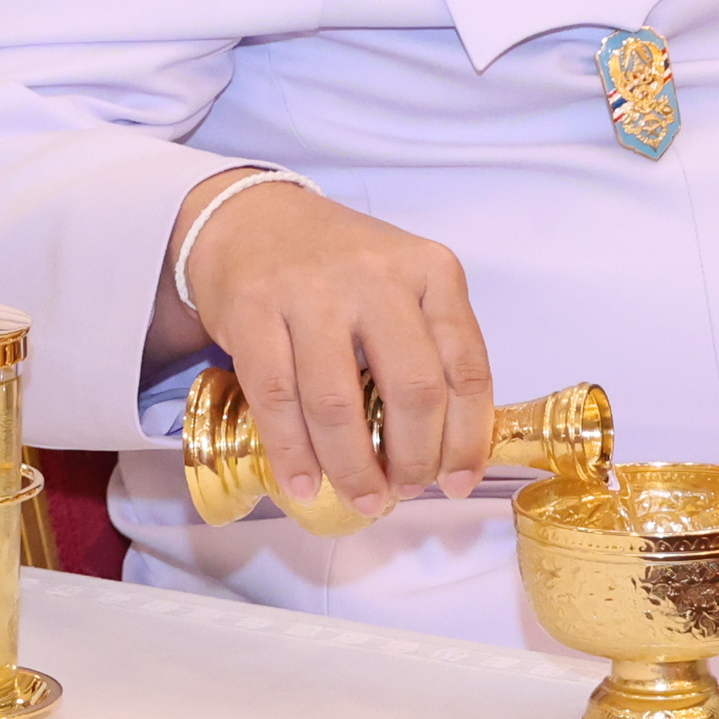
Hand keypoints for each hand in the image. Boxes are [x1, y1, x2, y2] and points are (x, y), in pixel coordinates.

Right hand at [150, 173, 497, 520]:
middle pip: (412, 390)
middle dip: (413, 460)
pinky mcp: (254, 310)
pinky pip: (276, 398)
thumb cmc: (342, 267)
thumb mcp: (406, 285)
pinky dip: (293, 453)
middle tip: (404, 491)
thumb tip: (449, 452)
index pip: (466, 368)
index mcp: (432, 271)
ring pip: (338, 403)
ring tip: (363, 500)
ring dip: (353, 468)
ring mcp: (312, 291)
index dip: (467, 439)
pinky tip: (304, 483)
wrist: (251, 219)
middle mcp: (378, 275)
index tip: (457, 483)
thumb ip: (432, 349)